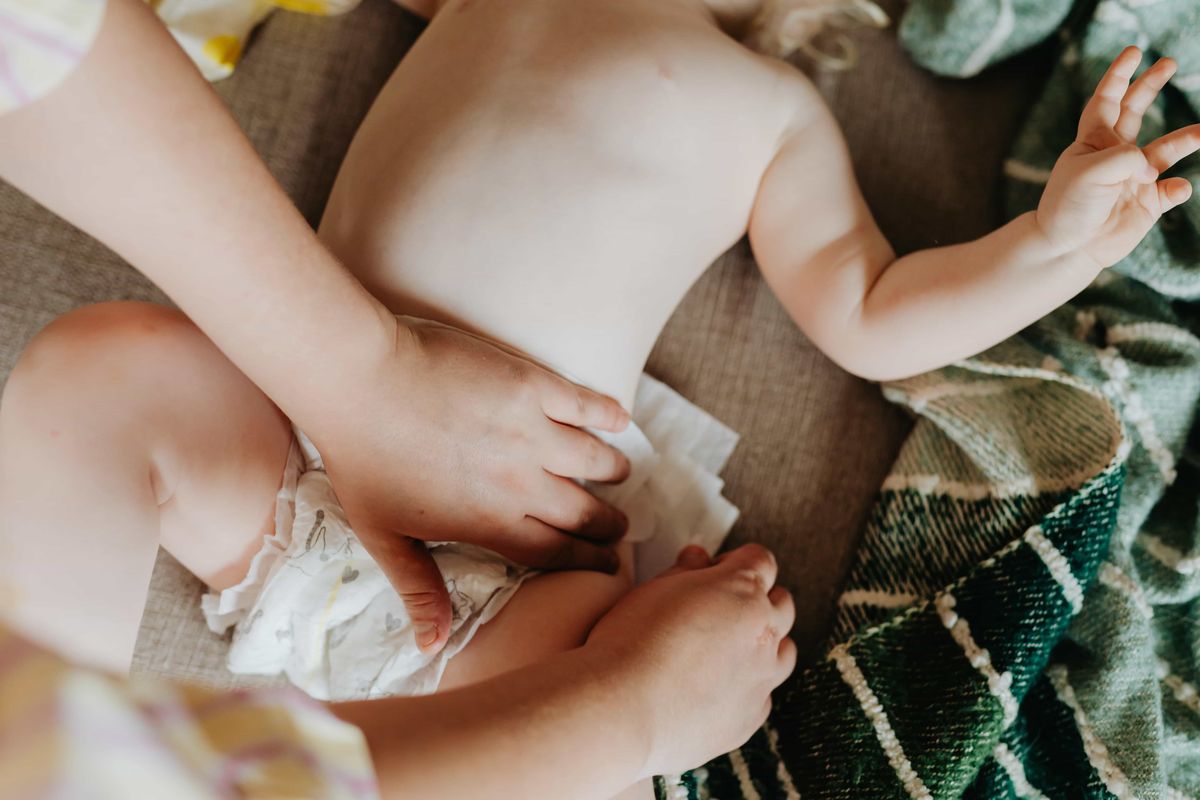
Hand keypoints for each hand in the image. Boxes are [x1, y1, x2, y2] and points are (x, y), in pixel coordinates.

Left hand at [314, 315, 632, 653]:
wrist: (359, 381)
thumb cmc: (362, 459)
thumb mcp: (383, 535)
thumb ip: (419, 588)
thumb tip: (432, 646)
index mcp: (491, 522)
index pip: (555, 553)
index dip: (588, 561)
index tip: (608, 565)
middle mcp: (522, 482)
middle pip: (583, 512)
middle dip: (608, 524)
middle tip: (618, 525)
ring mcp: (531, 431)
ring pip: (594, 459)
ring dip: (613, 469)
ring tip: (619, 471)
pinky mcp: (531, 385)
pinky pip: (585, 404)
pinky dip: (608, 413)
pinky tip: (620, 419)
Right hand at [586, 544, 796, 777]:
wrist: (622, 709)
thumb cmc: (630, 643)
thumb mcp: (653, 588)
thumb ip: (685, 569)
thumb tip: (699, 559)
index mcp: (740, 590)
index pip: (761, 561)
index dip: (736, 561)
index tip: (714, 571)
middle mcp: (762, 632)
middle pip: (781, 603)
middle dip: (756, 599)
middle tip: (719, 608)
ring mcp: (761, 678)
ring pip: (784, 650)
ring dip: (763, 642)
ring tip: (725, 649)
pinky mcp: (751, 716)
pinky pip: (763, 693)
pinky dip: (747, 685)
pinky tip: (713, 687)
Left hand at [1036, 47, 1198, 269]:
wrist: (1068, 249)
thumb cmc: (1070, 207)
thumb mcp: (1091, 172)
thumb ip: (1126, 157)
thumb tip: (1152, 167)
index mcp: (1093, 142)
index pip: (1107, 100)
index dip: (1119, 75)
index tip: (1135, 51)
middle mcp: (1114, 156)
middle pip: (1135, 112)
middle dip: (1150, 87)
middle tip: (1169, 63)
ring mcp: (1132, 178)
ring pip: (1164, 150)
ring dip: (1184, 139)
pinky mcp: (1146, 204)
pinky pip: (1171, 190)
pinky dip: (1178, 188)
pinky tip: (1177, 189)